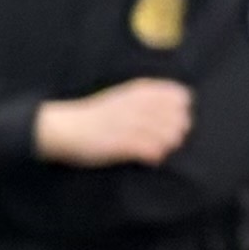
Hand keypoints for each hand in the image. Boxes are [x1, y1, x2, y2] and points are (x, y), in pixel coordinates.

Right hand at [33, 78, 198, 168]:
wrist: (66, 128)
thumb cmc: (95, 115)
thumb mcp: (123, 97)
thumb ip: (147, 100)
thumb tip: (174, 110)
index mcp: (142, 90)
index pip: (182, 97)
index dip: (181, 110)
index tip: (170, 120)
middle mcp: (141, 104)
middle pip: (181, 119)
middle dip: (177, 132)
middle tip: (165, 140)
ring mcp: (133, 124)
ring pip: (171, 136)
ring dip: (167, 146)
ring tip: (156, 150)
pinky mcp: (125, 143)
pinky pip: (154, 151)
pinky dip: (155, 157)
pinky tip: (147, 159)